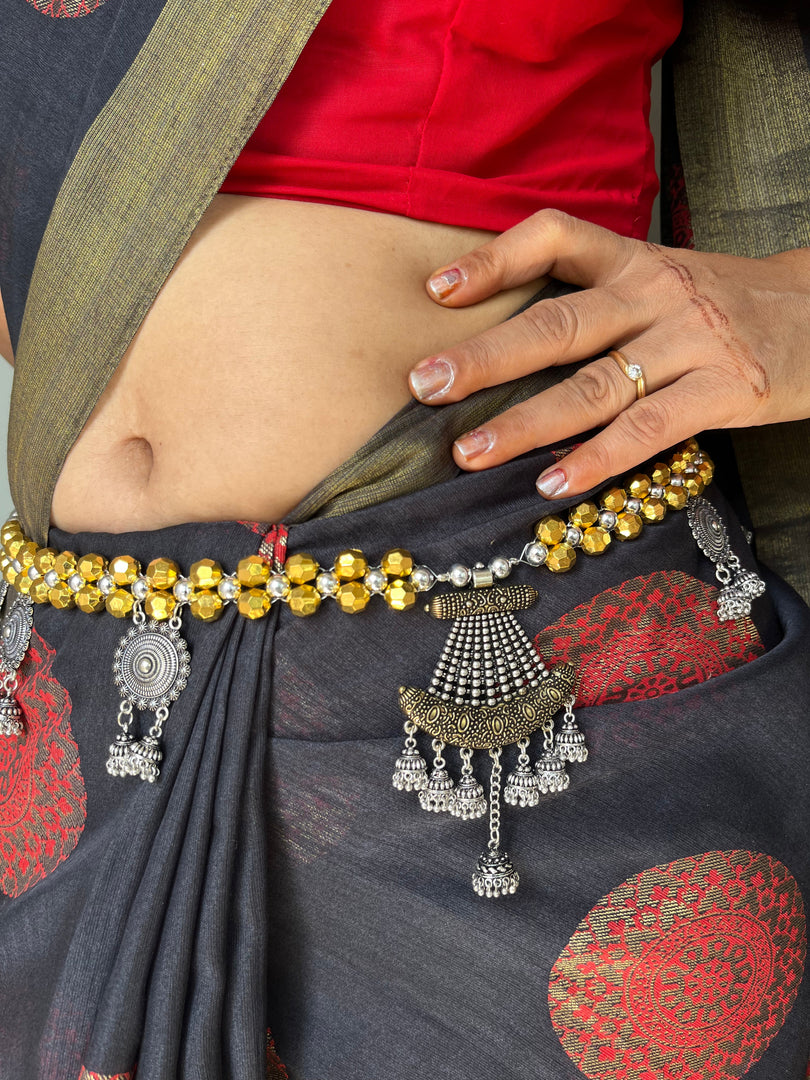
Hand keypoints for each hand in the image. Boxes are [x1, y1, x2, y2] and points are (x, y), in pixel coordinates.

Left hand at [408, 209, 809, 497]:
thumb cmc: (721, 304)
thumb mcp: (659, 280)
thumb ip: (596, 298)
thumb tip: (504, 338)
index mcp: (633, 260)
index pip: (557, 239)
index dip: (495, 260)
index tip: (436, 290)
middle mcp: (655, 294)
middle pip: (558, 323)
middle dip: (486, 356)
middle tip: (424, 385)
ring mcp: (691, 342)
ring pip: (594, 385)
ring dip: (525, 422)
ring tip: (470, 451)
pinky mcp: (725, 390)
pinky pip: (649, 428)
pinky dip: (598, 458)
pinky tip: (552, 483)